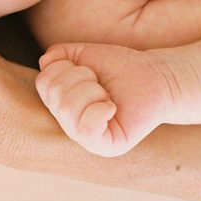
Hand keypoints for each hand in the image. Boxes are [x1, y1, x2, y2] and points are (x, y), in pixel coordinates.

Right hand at [35, 43, 177, 157]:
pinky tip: (112, 107)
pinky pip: (86, 129)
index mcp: (62, 104)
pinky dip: (99, 110)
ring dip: (92, 91)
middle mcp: (70, 124)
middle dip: (81, 77)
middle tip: (102, 84)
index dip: (66, 66)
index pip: (44, 82)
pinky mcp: (107, 146)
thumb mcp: (86, 55)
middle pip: (54, 95)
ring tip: (108, 95)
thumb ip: (61, 55)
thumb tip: (45, 61)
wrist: (156, 76)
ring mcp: (87, 138)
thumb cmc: (122, 68)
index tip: (89, 71)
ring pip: (67, 108)